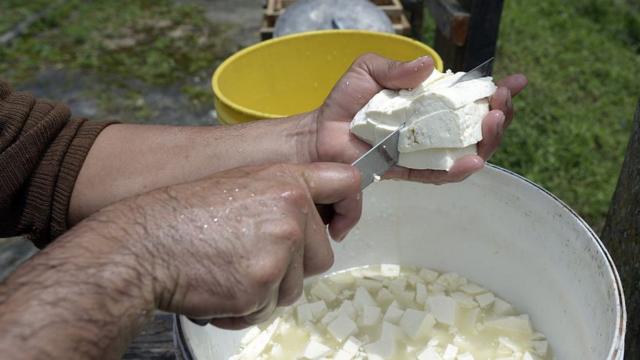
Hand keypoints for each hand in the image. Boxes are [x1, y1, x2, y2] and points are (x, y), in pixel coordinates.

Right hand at [84, 163, 359, 328]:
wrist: (142, 246)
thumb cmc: (183, 214)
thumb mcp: (240, 184)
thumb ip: (282, 195)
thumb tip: (314, 218)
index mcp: (287, 182)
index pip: (347, 182)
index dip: (350, 206)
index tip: (340, 224)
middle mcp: (291, 214)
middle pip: (323, 255)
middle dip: (294, 264)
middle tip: (251, 255)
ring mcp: (279, 252)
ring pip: (296, 286)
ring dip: (268, 287)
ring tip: (230, 268)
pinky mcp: (262, 287)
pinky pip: (268, 308)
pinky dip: (247, 306)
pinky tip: (220, 286)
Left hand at [313, 53, 527, 183]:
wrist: (323, 132)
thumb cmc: (347, 101)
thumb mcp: (369, 70)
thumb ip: (395, 67)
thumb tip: (428, 66)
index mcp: (430, 102)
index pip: (470, 97)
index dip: (496, 91)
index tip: (516, 82)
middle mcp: (434, 128)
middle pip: (478, 127)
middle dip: (498, 115)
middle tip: (502, 104)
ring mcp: (425, 151)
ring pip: (467, 152)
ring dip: (487, 140)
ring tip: (494, 123)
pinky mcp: (411, 171)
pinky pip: (439, 175)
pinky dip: (459, 170)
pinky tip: (474, 161)